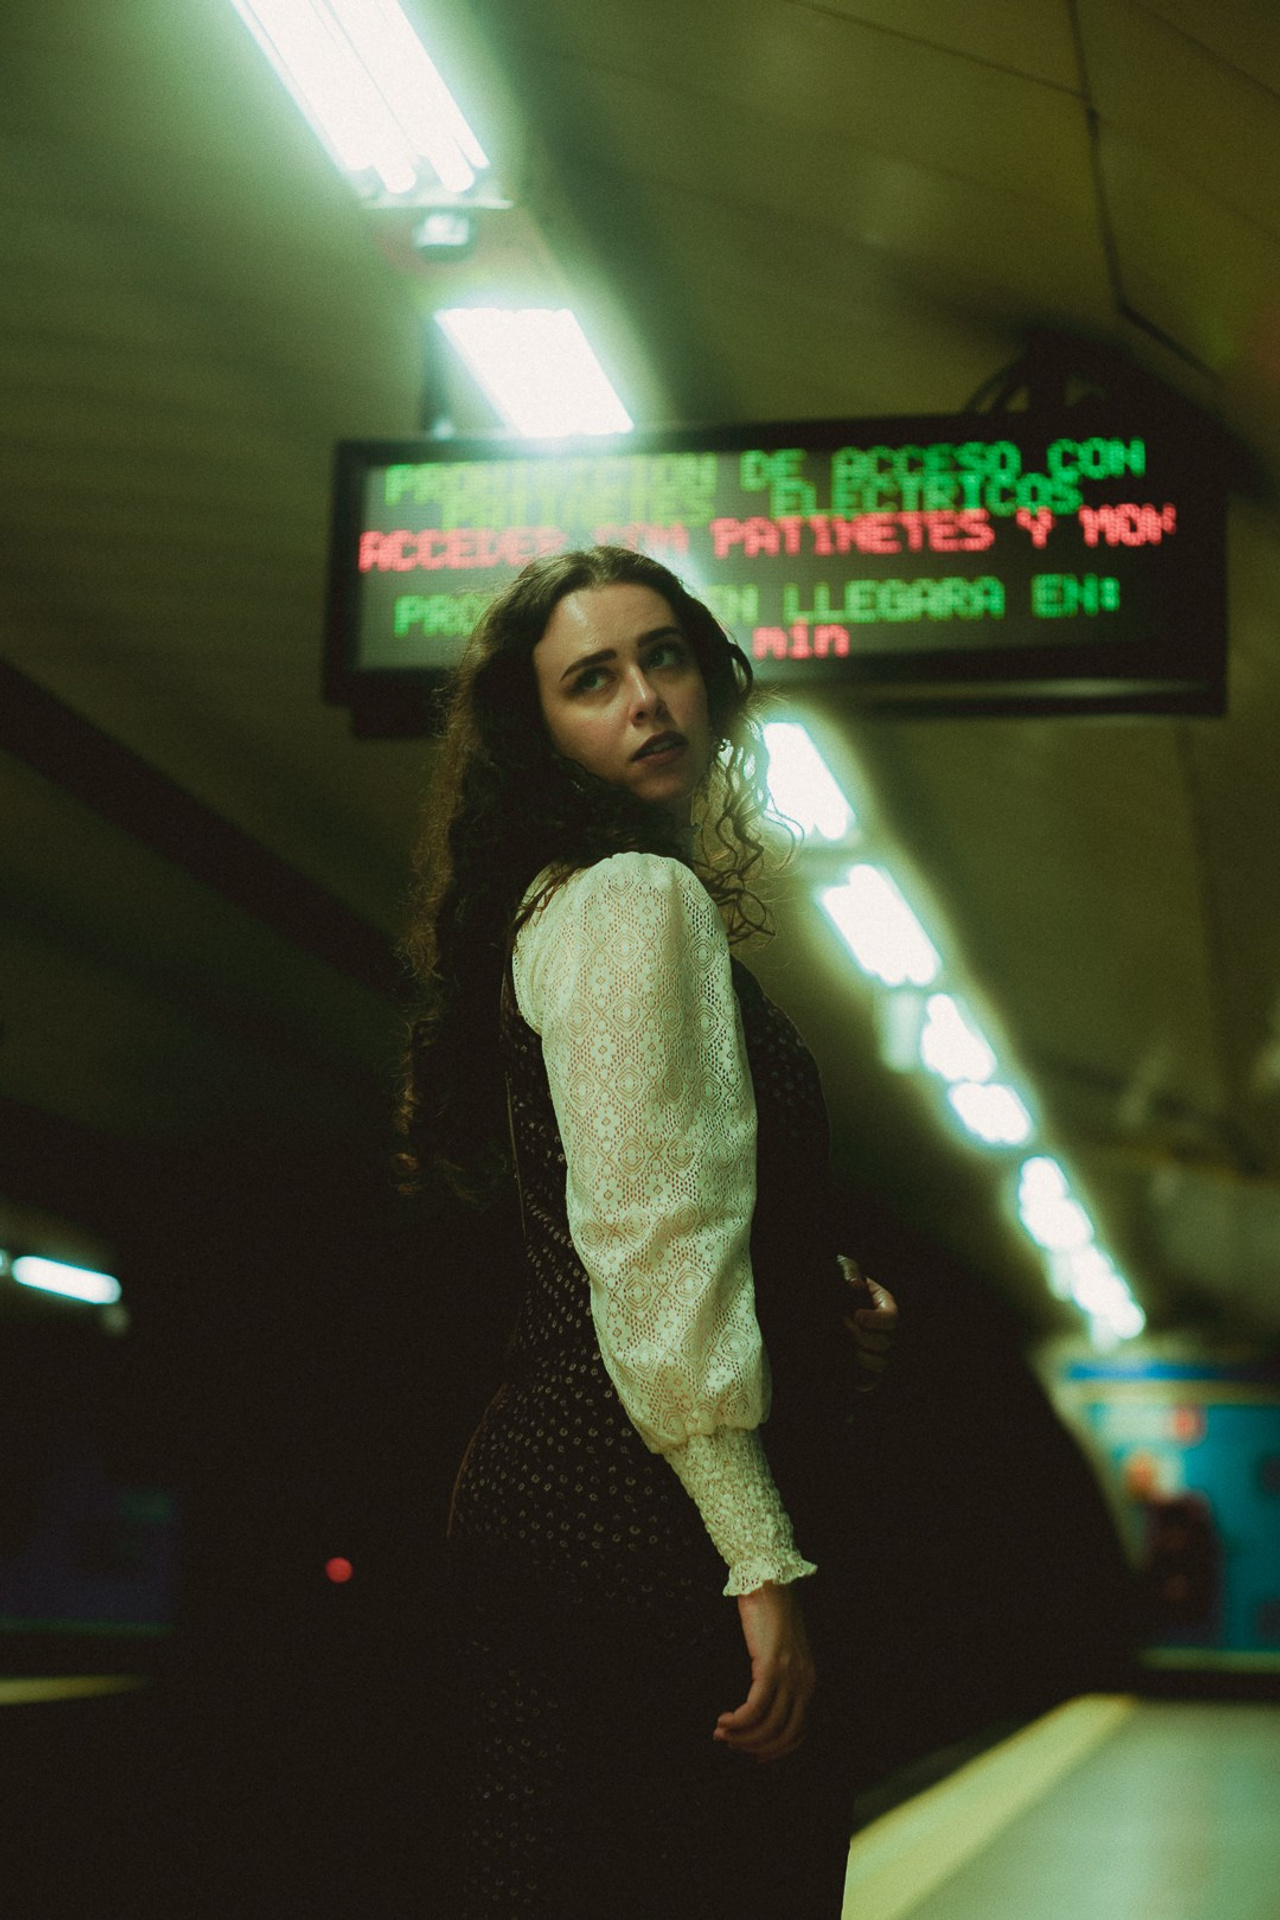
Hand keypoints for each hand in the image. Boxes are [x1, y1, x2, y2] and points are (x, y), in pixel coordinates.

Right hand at [714, 1581, 814, 1763]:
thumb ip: (783, 1678)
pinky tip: (723, 1720)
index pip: (799, 1733)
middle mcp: (805, 1683)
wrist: (769, 1581)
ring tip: (722, 1733)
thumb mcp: (785, 1651)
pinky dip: (737, 1721)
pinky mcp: (771, 1667)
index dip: (776, 1751)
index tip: (755, 1756)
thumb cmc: (772, 1614)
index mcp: (811, 1682)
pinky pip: (754, 1708)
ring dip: (741, 1737)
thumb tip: (764, 1707)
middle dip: (755, 1748)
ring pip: (767, 1726)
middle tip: (732, 1745)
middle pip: (784, 1736)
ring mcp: (790, 1676)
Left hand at [839, 1256, 898, 1390]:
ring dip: (859, 1356)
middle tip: (841, 1324)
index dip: (876, 1320)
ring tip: (840, 1342)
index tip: (855, 1315)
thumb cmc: (836, 1279)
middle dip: (861, 1336)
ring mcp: (876, 1349)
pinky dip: (860, 1380)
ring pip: (880, 1364)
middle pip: (886, 1344)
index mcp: (885, 1305)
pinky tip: (844, 1371)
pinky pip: (869, 1381)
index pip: (892, 1319)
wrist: (821, 1296)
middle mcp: (885, 1330)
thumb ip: (849, 1272)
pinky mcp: (863, 1366)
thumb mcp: (842, 1268)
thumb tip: (855, 1286)